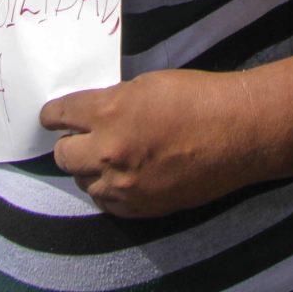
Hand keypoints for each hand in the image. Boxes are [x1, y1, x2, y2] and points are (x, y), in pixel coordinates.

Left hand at [42, 69, 248, 216]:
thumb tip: (92, 115)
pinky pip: (107, 202)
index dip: (53, 115)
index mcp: (110, 112)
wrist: (239, 133)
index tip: (53, 117)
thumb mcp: (148, 85)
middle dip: (71, 144)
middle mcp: (109, 152)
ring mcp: (125, 185)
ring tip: (112, 156)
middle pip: (64, 155)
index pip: (60, 115)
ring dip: (91, 168)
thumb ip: (113, 101)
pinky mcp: (141, 208)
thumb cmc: (199, 99)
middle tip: (83, 137)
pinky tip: (126, 175)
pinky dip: (110, 189)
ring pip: (84, 182)